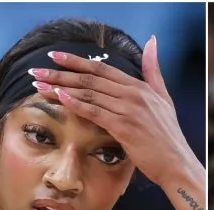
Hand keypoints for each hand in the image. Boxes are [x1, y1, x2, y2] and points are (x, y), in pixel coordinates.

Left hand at [30, 36, 200, 187]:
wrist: (176, 164)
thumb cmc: (168, 136)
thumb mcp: (164, 98)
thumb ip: (154, 71)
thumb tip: (152, 42)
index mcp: (140, 86)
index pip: (102, 68)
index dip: (76, 61)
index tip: (55, 57)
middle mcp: (134, 94)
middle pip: (90, 79)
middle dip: (60, 73)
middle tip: (36, 70)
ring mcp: (129, 110)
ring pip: (88, 93)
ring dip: (60, 87)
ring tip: (39, 84)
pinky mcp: (124, 127)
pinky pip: (94, 112)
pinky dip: (75, 103)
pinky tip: (58, 97)